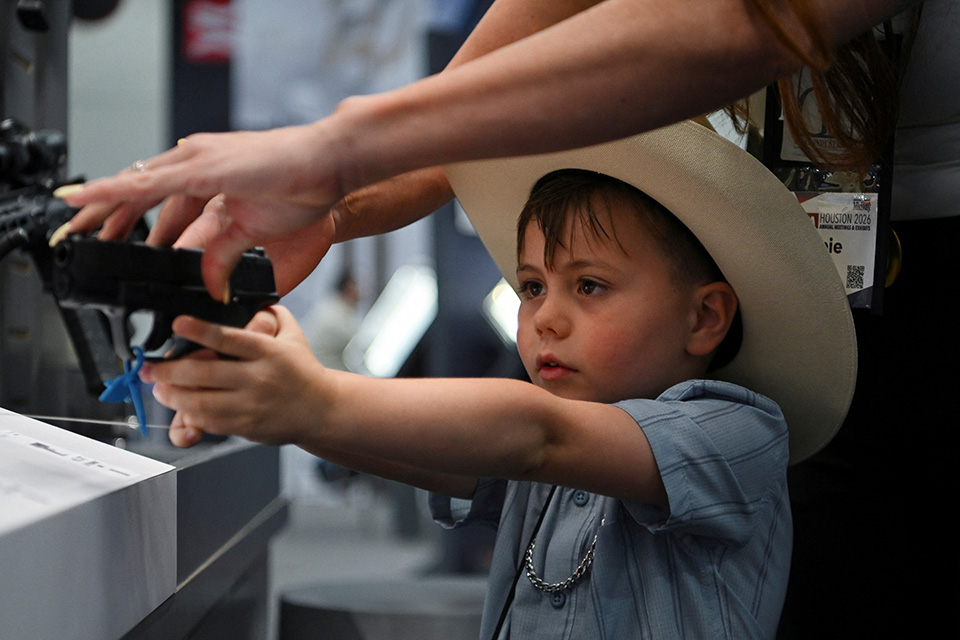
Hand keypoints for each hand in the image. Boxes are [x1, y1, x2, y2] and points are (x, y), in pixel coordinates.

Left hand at [61, 124, 346, 299]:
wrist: (331, 168)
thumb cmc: (303, 190)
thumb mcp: (251, 231)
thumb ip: (224, 256)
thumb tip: (210, 285)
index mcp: (206, 177)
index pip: (153, 197)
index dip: (123, 217)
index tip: (101, 237)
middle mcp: (194, 162)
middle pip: (135, 189)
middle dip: (102, 214)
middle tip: (73, 235)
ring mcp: (196, 159)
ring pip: (134, 184)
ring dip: (101, 206)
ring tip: (75, 227)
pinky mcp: (202, 165)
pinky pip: (148, 182)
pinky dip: (114, 191)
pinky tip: (87, 198)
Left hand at [140, 305, 325, 447]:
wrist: (322, 409)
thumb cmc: (302, 371)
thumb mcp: (293, 335)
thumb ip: (271, 314)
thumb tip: (251, 298)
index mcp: (268, 351)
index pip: (228, 337)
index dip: (199, 330)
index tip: (177, 323)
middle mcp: (258, 378)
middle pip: (204, 372)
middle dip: (168, 370)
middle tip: (150, 368)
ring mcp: (251, 404)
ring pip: (200, 402)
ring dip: (172, 395)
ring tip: (160, 388)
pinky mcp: (246, 426)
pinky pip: (210, 422)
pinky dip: (190, 414)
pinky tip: (181, 406)